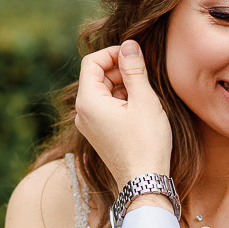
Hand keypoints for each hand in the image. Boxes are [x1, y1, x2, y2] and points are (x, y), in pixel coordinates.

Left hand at [74, 40, 172, 191]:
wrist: (144, 182)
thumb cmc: (146, 143)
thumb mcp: (144, 100)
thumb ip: (134, 69)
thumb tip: (129, 45)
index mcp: (88, 102)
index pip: (92, 62)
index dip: (113, 53)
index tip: (134, 56)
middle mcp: (82, 113)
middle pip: (96, 77)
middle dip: (119, 70)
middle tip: (144, 74)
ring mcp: (89, 126)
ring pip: (103, 93)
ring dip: (122, 86)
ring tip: (145, 94)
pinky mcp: (99, 135)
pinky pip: (105, 108)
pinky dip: (121, 101)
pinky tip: (140, 110)